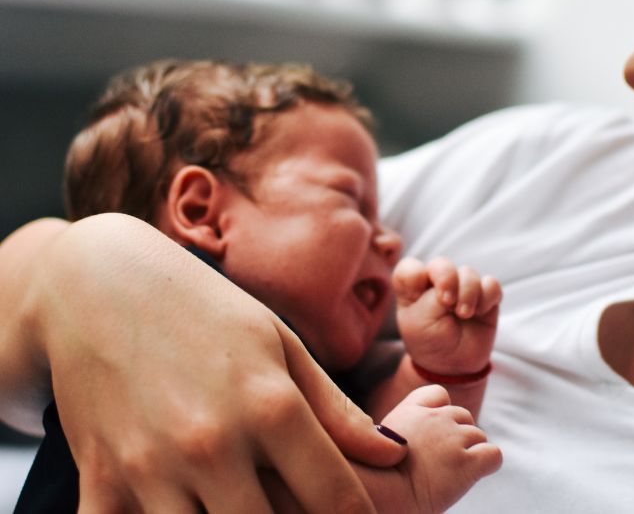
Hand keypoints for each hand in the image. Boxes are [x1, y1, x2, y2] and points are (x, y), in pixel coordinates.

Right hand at [23, 214, 406, 512]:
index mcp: (270, 405)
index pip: (337, 499)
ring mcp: (152, 469)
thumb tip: (391, 454)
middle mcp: (215, 444)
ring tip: (238, 501)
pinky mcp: (101, 481)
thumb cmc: (205, 309)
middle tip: (298, 506)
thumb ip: (334, 407)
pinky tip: (177, 508)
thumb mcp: (278, 344)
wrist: (99, 285)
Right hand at [378, 385, 501, 512]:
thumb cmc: (377, 477)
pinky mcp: (468, 463)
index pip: (440, 394)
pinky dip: (488, 464)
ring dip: (471, 451)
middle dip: (458, 435)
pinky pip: (493, 455)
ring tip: (453, 472)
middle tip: (444, 460)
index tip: (433, 433)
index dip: (442, 411)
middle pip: (463, 416)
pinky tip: (475, 475)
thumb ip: (403, 430)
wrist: (382, 493)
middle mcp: (436, 418)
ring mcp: (454, 438)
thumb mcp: (380, 439)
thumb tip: (412, 444)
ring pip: (479, 435)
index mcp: (412, 410)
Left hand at [393, 257, 501, 374]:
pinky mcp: (484, 296)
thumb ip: (432, 297)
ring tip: (464, 315)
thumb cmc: (429, 341)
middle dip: (447, 279)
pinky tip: (479, 312)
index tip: (420, 296)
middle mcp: (437, 282)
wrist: (452, 365)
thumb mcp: (419, 322)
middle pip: (442, 264)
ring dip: (468, 293)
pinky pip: (491, 284)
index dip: (416, 274)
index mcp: (414, 287)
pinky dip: (487, 297)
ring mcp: (461, 287)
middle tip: (448, 303)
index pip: (410, 267)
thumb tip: (457, 282)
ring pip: (469, 273)